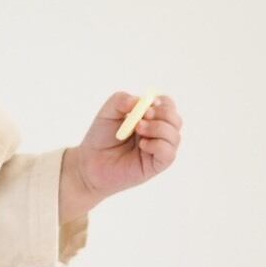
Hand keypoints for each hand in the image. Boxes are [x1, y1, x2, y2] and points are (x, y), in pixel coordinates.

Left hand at [69, 91, 183, 200]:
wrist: (90, 164)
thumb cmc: (100, 138)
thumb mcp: (107, 112)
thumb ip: (121, 100)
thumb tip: (140, 101)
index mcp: (150, 119)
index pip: (168, 106)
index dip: (163, 102)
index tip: (150, 103)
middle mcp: (157, 134)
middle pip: (176, 120)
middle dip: (163, 114)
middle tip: (144, 116)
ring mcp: (158, 151)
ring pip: (175, 136)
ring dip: (158, 128)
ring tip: (138, 129)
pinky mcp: (155, 166)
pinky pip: (169, 154)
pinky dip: (158, 145)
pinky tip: (142, 145)